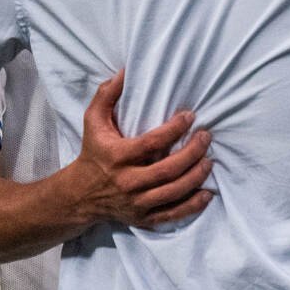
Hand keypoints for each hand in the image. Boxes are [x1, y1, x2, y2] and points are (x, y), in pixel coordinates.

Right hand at [66, 70, 214, 229]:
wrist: (79, 194)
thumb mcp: (93, 122)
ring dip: (196, 176)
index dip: (174, 129)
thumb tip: (125, 71)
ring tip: (210, 160)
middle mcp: (127, 182)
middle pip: (167, 170)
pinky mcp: (142, 218)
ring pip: (173, 192)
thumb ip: (107, 95)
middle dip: (192, 152)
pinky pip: (172, 214)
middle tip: (206, 137)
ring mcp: (136, 203)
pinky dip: (192, 206)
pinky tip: (207, 193)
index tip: (190, 117)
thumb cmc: (93, 152)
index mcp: (116, 157)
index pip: (151, 143)